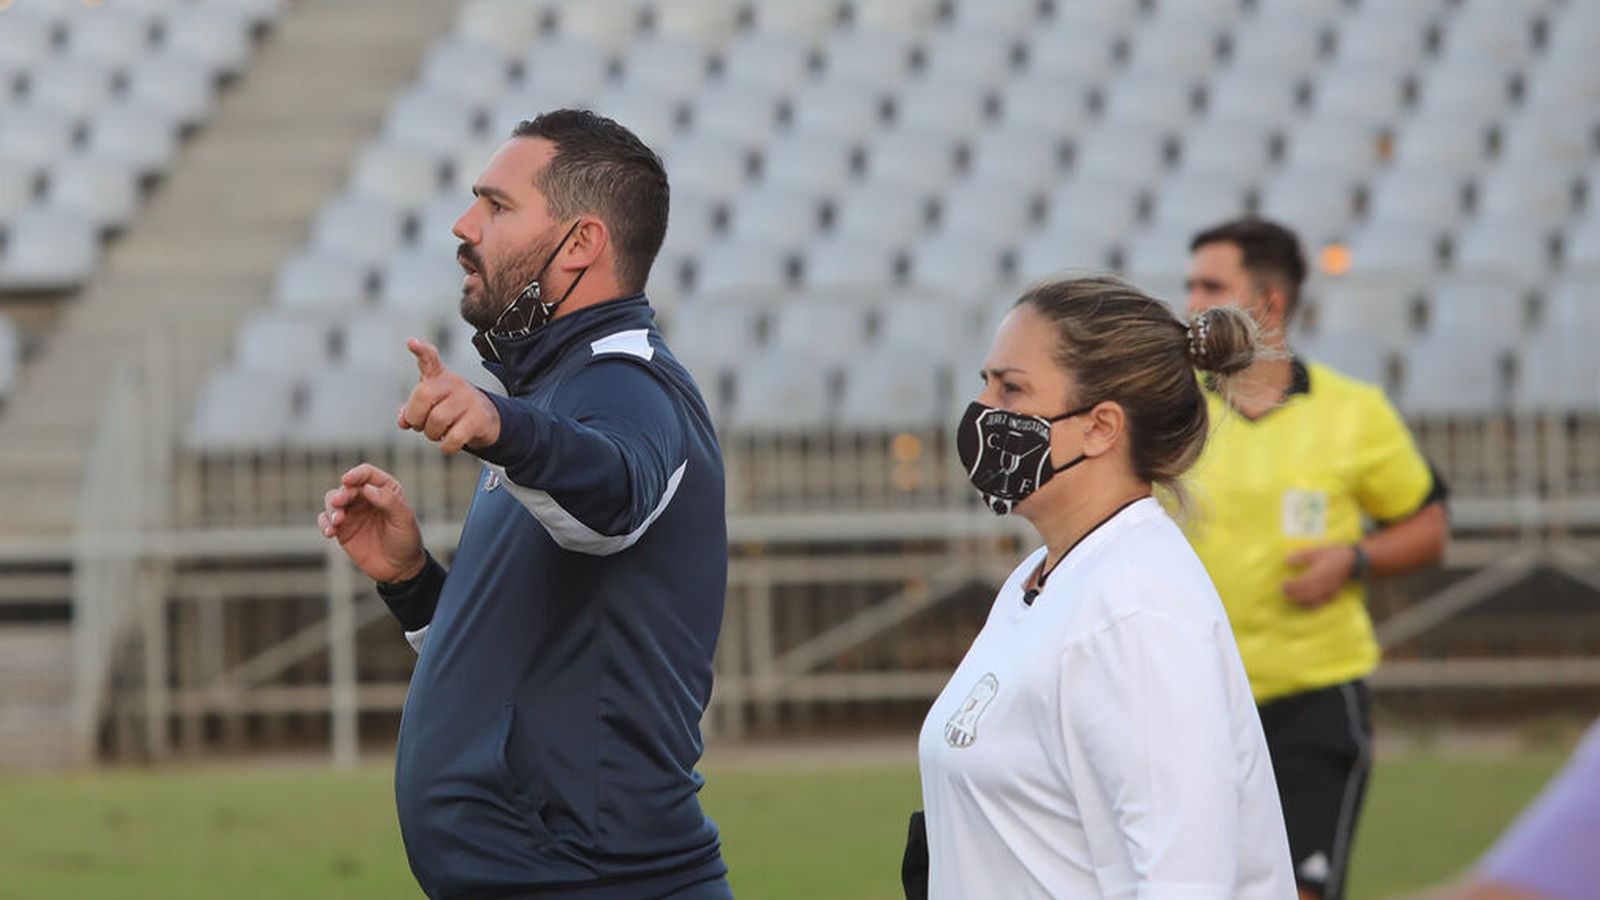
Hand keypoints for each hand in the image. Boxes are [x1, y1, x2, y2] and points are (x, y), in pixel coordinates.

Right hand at [318, 463, 425, 582]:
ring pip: (333, 501)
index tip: (347, 480)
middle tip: (338, 503)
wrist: (400, 569)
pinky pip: (326, 520)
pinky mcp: (342, 529)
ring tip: (338, 521)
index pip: (367, 474)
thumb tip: (367, 488)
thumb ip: (388, 501)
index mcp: (385, 490)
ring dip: (331, 508)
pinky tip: (329, 532)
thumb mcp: (404, 519)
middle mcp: (367, 498)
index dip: (356, 474)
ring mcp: (353, 513)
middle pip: (347, 487)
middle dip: (341, 494)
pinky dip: (324, 523)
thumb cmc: (407, 541)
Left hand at [399, 338, 500, 453]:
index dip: (421, 350)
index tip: (411, 343)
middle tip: (420, 425)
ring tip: (439, 433)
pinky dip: (447, 446)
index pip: (430, 359)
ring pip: (437, 420)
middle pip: (423, 396)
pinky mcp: (479, 418)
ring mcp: (468, 399)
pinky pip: (453, 437)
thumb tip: (403, 420)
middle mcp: (454, 383)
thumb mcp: (430, 406)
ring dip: (432, 434)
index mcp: (439, 377)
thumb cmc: (451, 410)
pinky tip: (449, 444)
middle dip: (416, 417)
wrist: (487, 420)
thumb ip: (412, 411)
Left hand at [1282, 545, 1357, 608]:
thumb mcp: (1316, 551)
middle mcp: (1323, 584)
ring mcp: (1328, 590)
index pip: (1302, 583)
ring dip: (1300, 601)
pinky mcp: (1332, 594)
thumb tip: (1286, 560)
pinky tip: (1303, 604)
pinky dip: (1310, 605)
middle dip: (1293, 594)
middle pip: (1306, 594)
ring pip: (1312, 600)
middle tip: (1283, 592)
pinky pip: (1320, 603)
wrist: (1352, 560)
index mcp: (1319, 573)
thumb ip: (1301, 556)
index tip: (1282, 584)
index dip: (1292, 586)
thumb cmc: (1332, 554)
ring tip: (1290, 597)